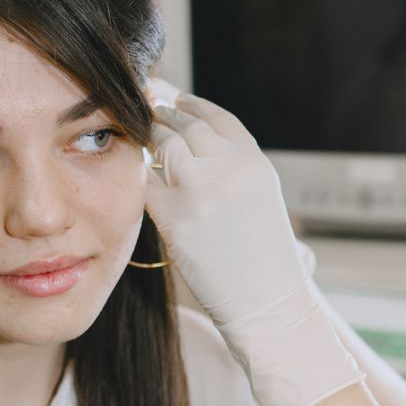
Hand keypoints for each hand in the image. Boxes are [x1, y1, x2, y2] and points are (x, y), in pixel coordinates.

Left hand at [145, 96, 360, 405]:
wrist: (269, 304)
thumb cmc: (268, 264)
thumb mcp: (263, 203)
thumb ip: (234, 172)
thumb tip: (197, 149)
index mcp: (256, 164)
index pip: (217, 118)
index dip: (192, 105)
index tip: (175, 101)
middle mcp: (231, 168)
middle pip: (184, 125)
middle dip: (162, 119)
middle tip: (145, 116)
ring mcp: (203, 189)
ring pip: (162, 146)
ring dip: (148, 144)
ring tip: (137, 143)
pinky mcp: (177, 215)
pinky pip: (146, 184)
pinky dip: (140, 181)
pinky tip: (137, 185)